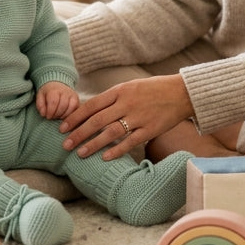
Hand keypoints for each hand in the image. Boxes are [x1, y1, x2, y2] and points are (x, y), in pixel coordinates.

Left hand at [36, 81, 79, 119]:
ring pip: (70, 108)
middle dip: (56, 115)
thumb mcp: (40, 96)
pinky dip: (69, 115)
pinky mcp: (77, 100)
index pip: (53, 102)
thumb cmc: (48, 92)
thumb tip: (43, 114)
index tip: (47, 116)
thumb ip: (40, 105)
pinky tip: (63, 116)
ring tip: (57, 116)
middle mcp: (65, 91)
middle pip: (62, 106)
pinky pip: (75, 110)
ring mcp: (72, 95)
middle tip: (52, 117)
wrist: (57, 84)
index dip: (50, 111)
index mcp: (54, 90)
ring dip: (63, 116)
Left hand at [59, 74, 192, 160]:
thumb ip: (112, 98)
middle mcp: (127, 103)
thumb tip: (90, 110)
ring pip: (110, 133)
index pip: (92, 105)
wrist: (181, 93)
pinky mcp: (150, 130)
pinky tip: (104, 157)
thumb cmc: (153, 90)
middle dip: (79, 133)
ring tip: (80, 153)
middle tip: (65, 144)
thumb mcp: (130, 87)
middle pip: (97, 120)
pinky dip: (116, 150)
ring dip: (93, 144)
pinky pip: (130, 142)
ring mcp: (139, 117)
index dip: (75, 117)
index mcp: (120, 91)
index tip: (63, 127)